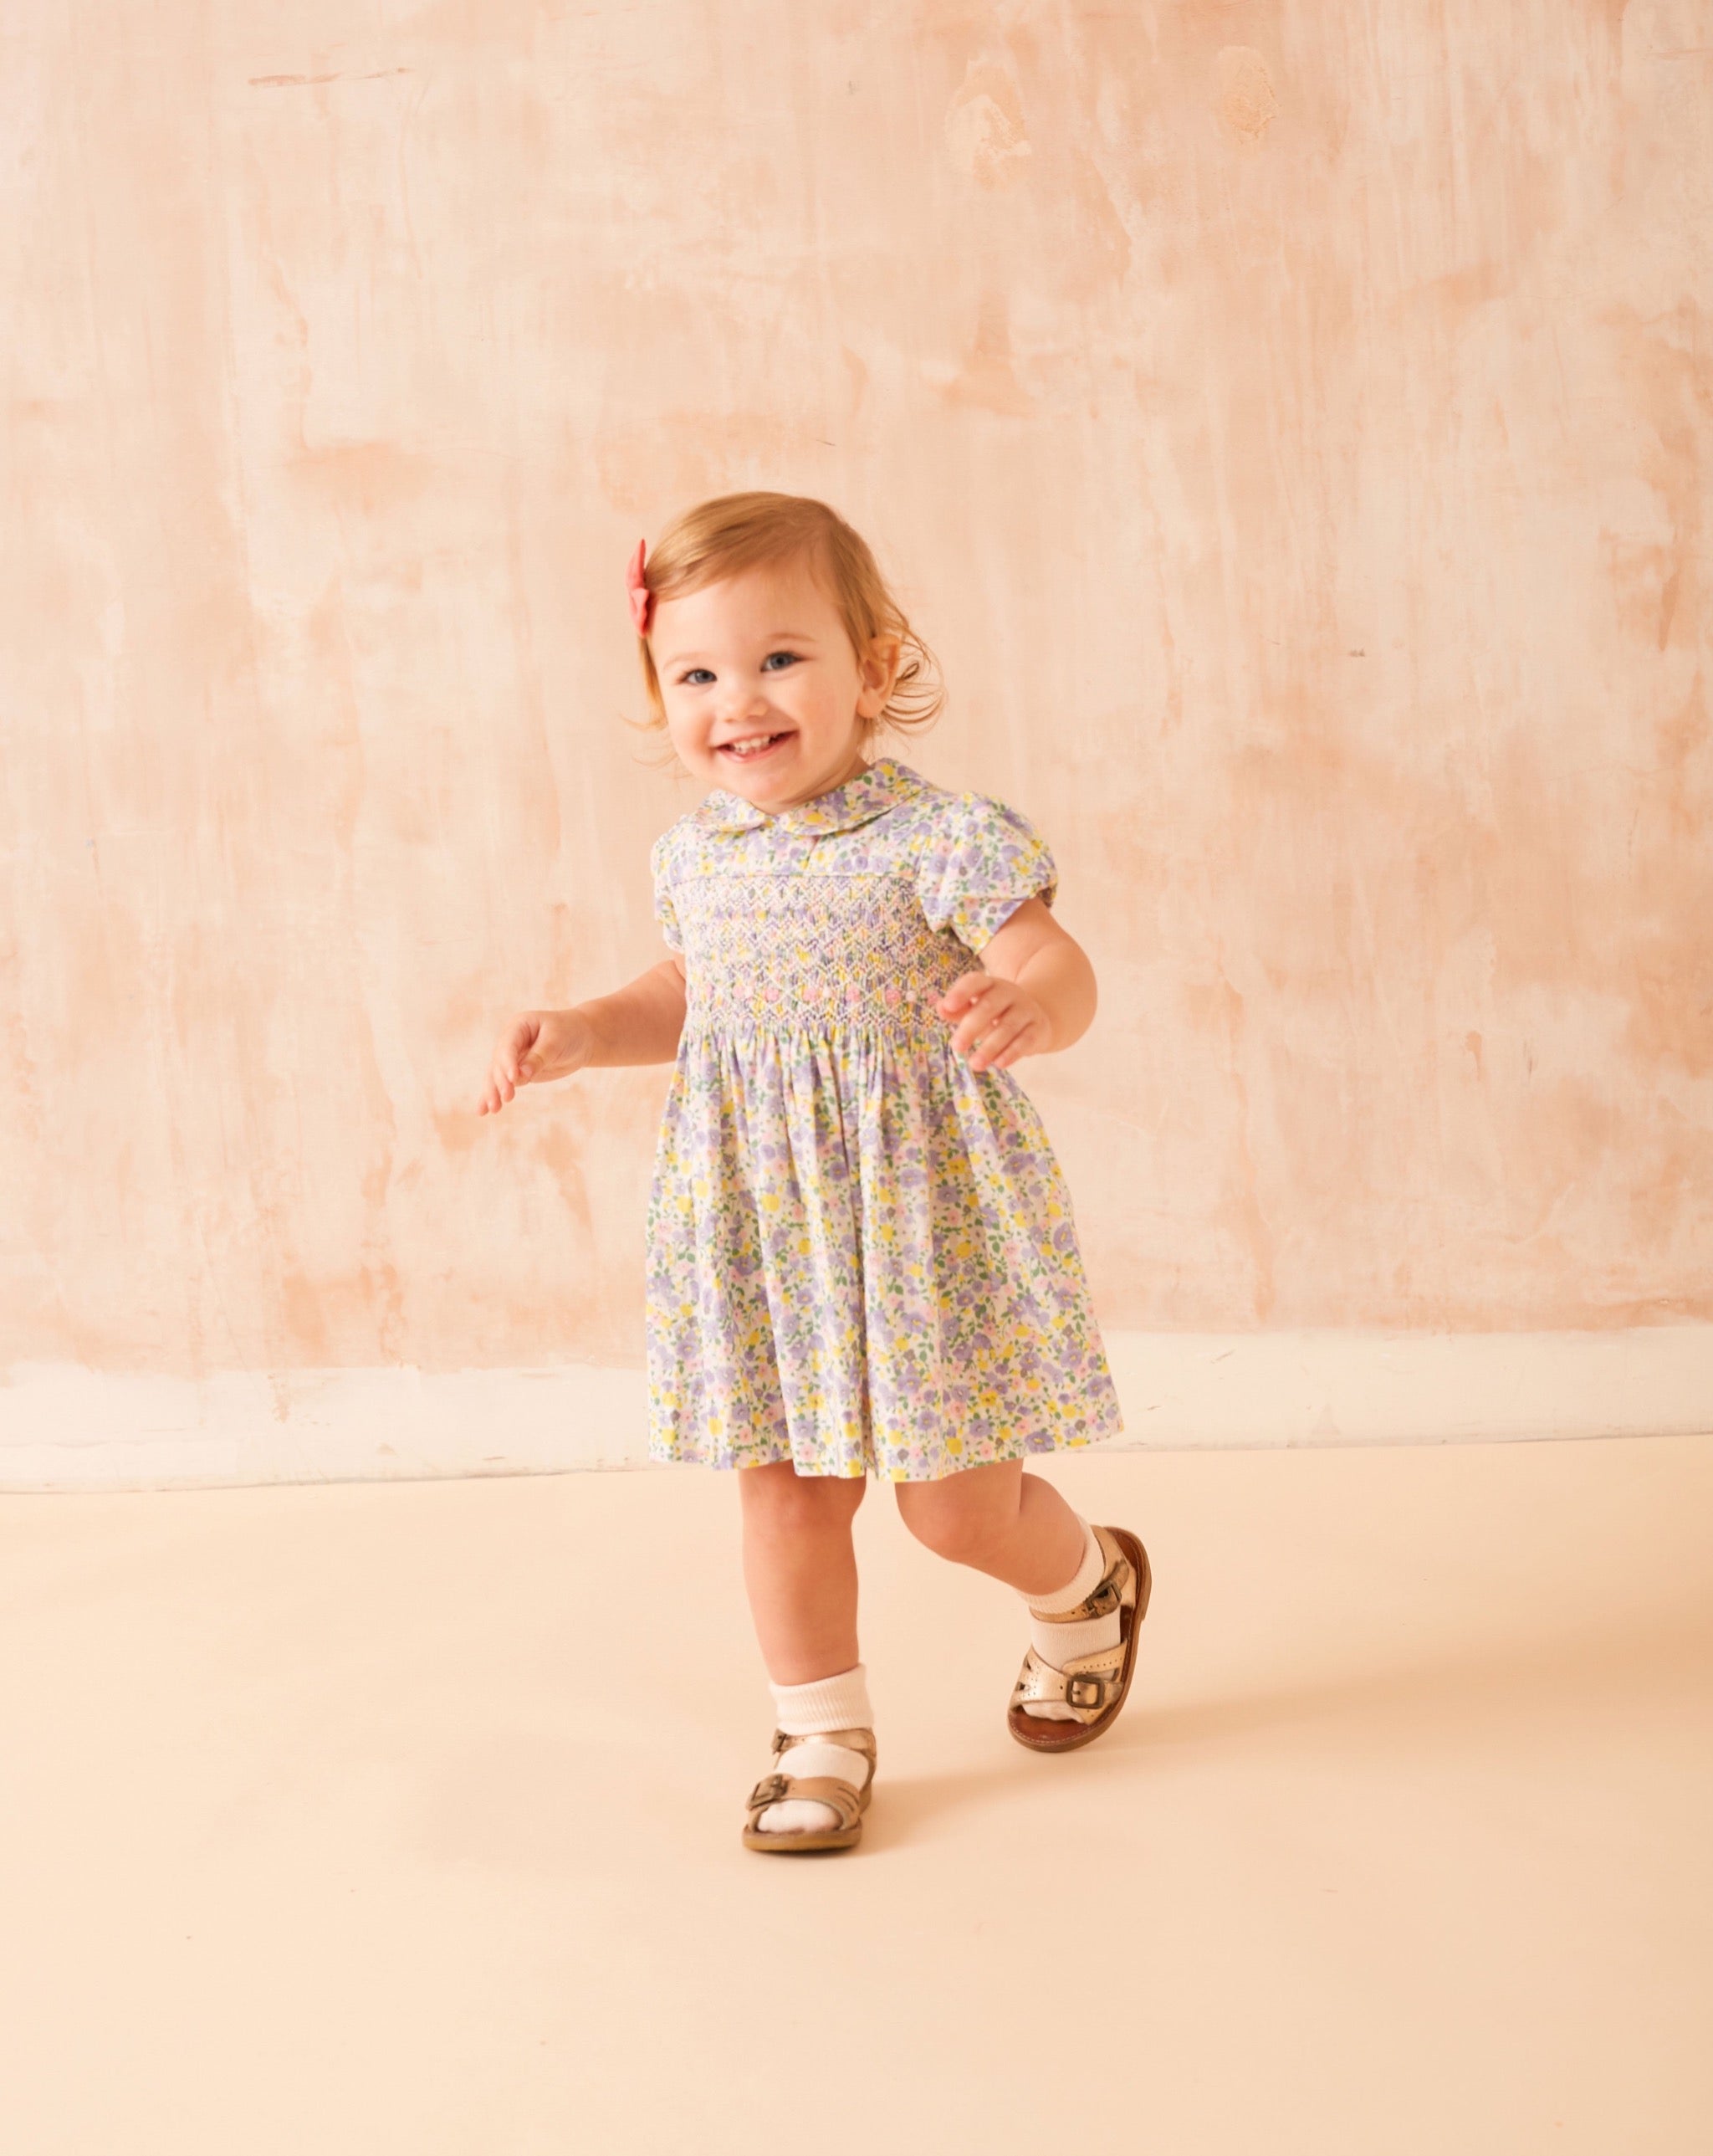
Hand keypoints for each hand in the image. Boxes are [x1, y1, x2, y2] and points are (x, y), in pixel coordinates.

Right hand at [477, 1008, 593, 1114]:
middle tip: (507, 1098)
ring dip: (493, 1092)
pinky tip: (483, 1111)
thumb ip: (539, 1057)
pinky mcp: (518, 1073)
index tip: (513, 1078)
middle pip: (499, 1063)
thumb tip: (521, 1076)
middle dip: (501, 1081)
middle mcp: (510, 1042)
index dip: (508, 1062)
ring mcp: (512, 1058)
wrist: (582, 1038)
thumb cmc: (570, 1033)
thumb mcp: (557, 1041)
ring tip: (493, 1109)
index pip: (508, 1046)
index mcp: (518, 1026)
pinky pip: (503, 1084)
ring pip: (497, 1076)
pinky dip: (494, 1095)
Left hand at [934, 971, 1052, 1071]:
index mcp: (990, 984)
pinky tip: (998, 1064)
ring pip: (1007, 1027)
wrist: (1036, 1017)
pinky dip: (1011, 1053)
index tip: (948, 1006)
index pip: (975, 982)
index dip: (961, 992)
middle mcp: (1010, 993)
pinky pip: (1025, 1041)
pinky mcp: (1038, 1029)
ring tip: (974, 1064)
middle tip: (956, 1047)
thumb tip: (941, 1008)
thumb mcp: (976, 1008)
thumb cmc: (996, 1014)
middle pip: (989, 1006)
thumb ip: (957, 1009)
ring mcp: (1026, 1010)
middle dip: (971, 1028)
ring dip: (990, 1047)